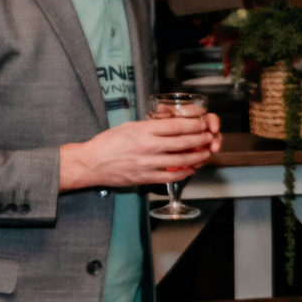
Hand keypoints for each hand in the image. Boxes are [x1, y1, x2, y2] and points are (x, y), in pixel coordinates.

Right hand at [60, 114, 218, 190]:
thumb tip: (171, 123)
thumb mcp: (129, 126)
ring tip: (205, 153)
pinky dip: (184, 173)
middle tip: (209, 137)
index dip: (193, 125)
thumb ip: (150, 126)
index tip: (201, 123)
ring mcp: (147, 164)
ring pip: (180, 160)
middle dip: (200, 139)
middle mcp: (147, 147)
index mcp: (143, 131)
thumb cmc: (108, 142)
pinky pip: (170, 176)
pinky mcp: (145, 178)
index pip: (176, 126)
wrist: (91, 163)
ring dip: (197, 157)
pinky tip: (191, 169)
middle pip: (183, 142)